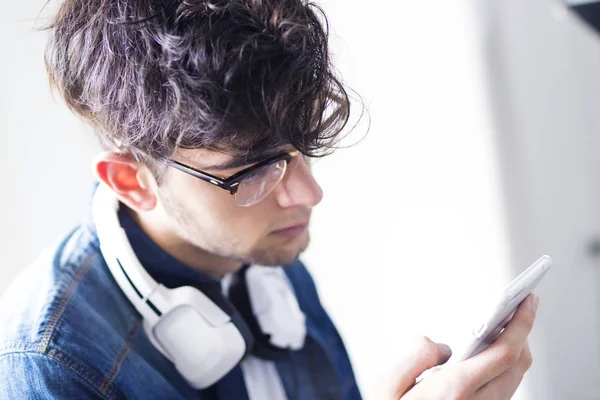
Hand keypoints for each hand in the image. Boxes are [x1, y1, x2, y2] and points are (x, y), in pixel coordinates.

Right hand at [390, 294, 538, 399]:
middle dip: (523, 332)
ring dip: (514, 351)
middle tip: (518, 308)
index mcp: (454, 391)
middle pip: (518, 366)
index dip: (522, 324)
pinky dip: (503, 369)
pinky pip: (502, 391)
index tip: (527, 301)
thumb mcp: (387, 382)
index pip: (505, 353)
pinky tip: (489, 356)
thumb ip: (416, 353)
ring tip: (503, 328)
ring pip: (514, 380)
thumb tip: (445, 347)